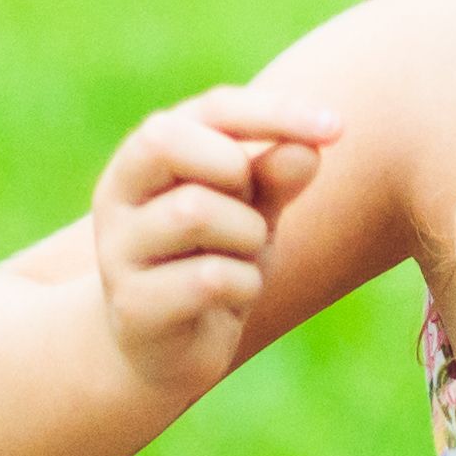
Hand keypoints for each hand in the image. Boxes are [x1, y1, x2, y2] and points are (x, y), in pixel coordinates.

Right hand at [87, 89, 334, 400]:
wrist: (171, 347)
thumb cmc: (217, 256)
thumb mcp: (256, 206)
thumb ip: (278, 174)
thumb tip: (308, 149)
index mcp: (148, 157)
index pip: (208, 108)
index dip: (273, 112)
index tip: (337, 128)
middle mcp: (118, 197)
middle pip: (166, 142)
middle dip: (234, 169)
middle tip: (250, 207)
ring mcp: (118, 252)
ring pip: (194, 211)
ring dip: (247, 234)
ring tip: (242, 254)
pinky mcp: (132, 306)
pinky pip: (209, 277)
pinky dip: (244, 284)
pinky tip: (234, 295)